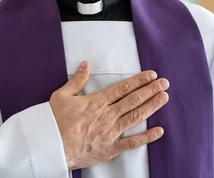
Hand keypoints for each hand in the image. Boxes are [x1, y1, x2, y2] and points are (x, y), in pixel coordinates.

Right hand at [49, 60, 169, 169]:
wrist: (50, 146)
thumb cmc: (54, 122)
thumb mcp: (61, 95)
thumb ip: (77, 80)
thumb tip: (85, 64)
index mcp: (96, 102)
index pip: (123, 88)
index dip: (139, 80)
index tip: (151, 75)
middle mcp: (107, 115)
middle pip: (133, 100)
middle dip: (150, 90)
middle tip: (164, 83)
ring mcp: (110, 132)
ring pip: (136, 117)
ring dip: (152, 106)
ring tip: (164, 97)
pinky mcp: (110, 148)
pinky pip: (132, 142)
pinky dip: (147, 137)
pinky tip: (159, 131)